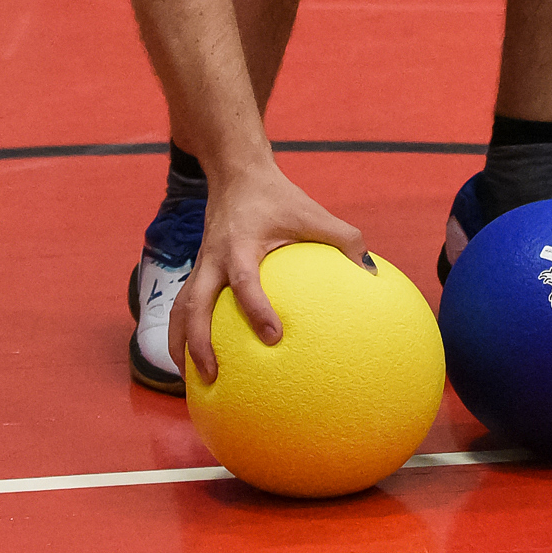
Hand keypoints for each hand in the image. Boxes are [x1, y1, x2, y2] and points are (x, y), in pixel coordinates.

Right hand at [169, 160, 368, 384]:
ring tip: (191, 379)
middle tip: (213, 376)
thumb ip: (344, 239)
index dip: (257, 309)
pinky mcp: (198, 270)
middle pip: (193, 305)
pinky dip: (184, 331)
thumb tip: (371, 273)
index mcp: (240, 246)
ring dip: (181, 343)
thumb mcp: (313, 212)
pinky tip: (195, 357)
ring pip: (180, 309)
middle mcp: (213, 259)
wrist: (236, 173)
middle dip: (199, 343)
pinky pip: (184, 305)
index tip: (273, 337)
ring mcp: (201, 265)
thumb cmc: (277, 197)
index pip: (245, 281)